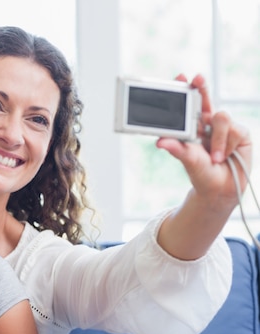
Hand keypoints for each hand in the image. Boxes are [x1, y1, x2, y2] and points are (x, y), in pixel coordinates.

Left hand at [156, 74, 251, 212]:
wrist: (221, 189)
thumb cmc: (201, 173)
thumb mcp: (188, 160)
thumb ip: (177, 149)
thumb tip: (159, 141)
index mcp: (191, 126)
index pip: (188, 104)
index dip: (186, 89)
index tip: (180, 77)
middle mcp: (207, 123)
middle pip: (205, 99)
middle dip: (201, 87)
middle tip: (196, 79)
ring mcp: (225, 127)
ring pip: (221, 117)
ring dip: (217, 140)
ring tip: (215, 158)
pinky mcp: (241, 132)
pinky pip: (235, 130)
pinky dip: (228, 145)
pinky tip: (225, 157)